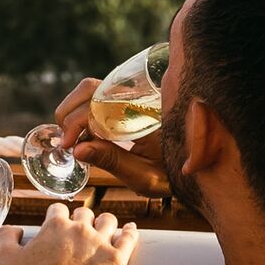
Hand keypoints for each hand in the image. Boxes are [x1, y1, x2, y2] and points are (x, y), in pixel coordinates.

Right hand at [0, 198, 136, 264]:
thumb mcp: (5, 260)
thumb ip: (5, 237)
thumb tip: (15, 229)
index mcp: (55, 226)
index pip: (58, 210)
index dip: (57, 217)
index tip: (58, 225)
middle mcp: (79, 229)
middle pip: (85, 213)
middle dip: (82, 219)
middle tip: (80, 231)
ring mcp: (100, 243)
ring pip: (108, 221)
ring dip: (105, 223)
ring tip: (105, 228)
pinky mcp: (117, 260)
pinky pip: (129, 239)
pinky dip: (130, 232)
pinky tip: (130, 230)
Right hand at [39, 78, 170, 208]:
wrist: (197, 169)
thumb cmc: (173, 176)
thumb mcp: (144, 176)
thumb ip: (112, 161)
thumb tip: (77, 150)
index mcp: (143, 113)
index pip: (97, 104)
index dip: (75, 123)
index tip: (67, 146)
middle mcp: (138, 97)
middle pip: (90, 88)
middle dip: (69, 113)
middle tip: (67, 142)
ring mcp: (133, 97)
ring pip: (92, 90)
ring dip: (76, 112)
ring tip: (77, 141)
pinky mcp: (130, 102)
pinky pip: (101, 99)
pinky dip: (86, 113)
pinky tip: (89, 137)